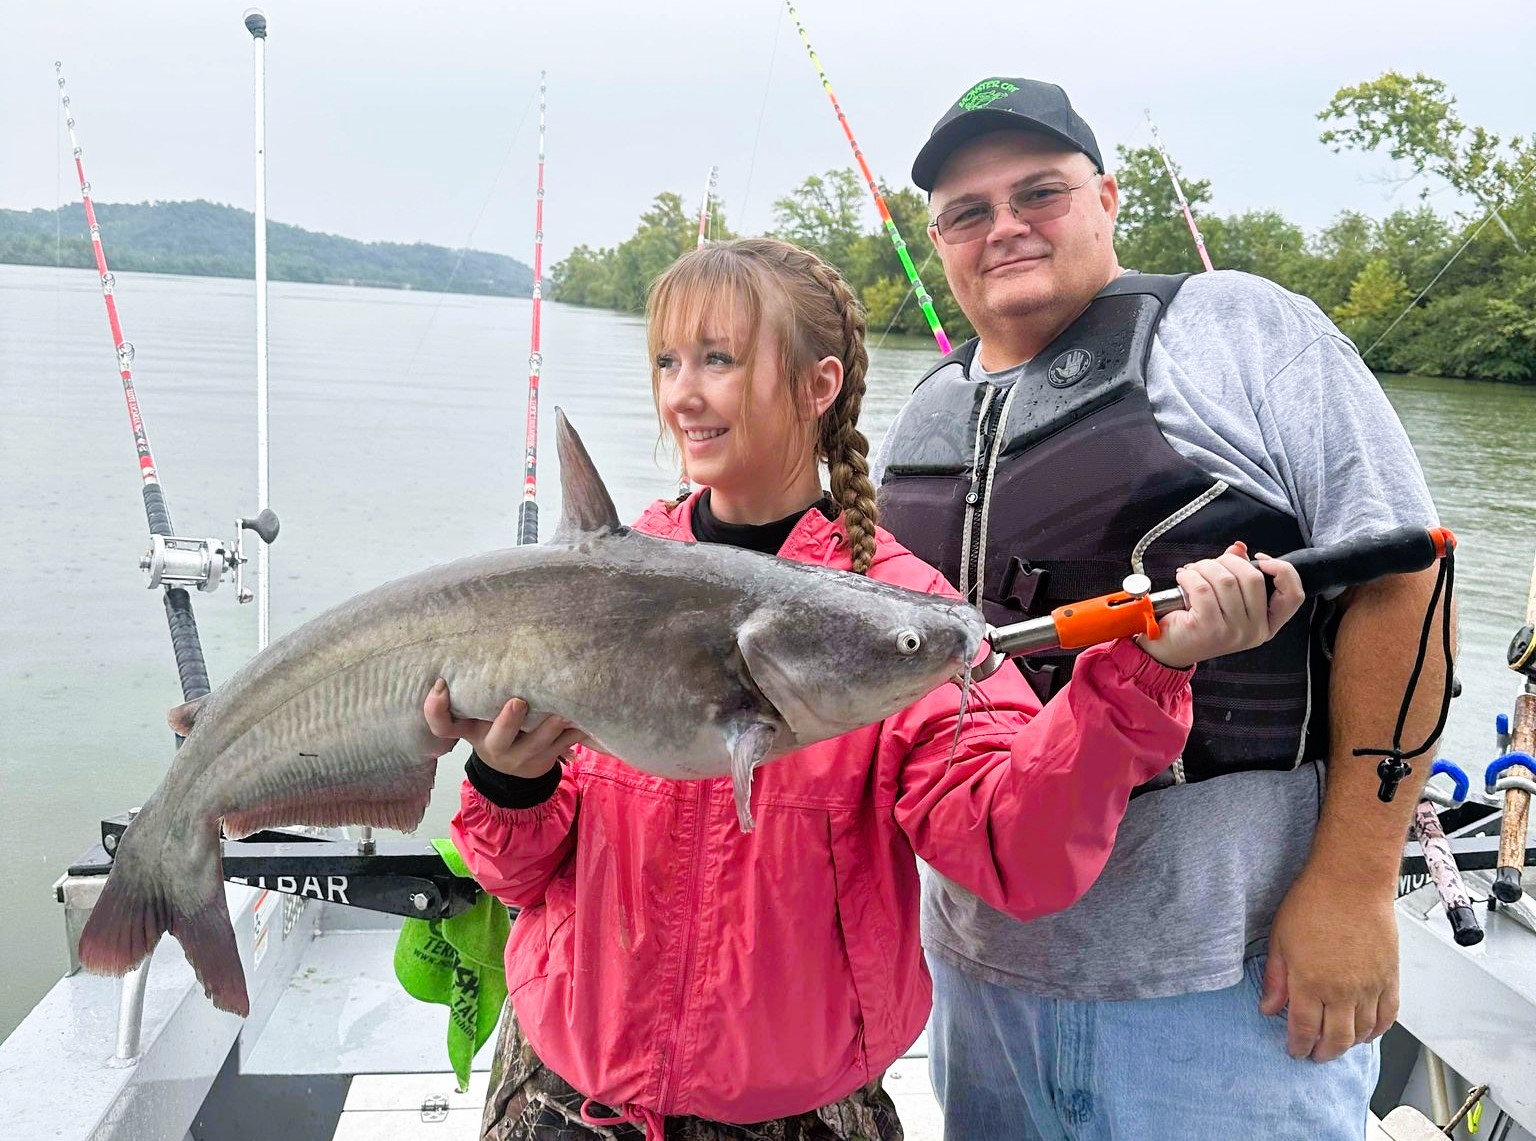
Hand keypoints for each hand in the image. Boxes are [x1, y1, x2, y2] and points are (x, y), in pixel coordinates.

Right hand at [422, 678, 586, 778]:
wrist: (516, 771)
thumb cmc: (495, 729)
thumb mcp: (476, 716)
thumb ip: (471, 693)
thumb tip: (465, 648)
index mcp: (473, 732)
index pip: (444, 726)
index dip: (436, 709)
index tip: (440, 684)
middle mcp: (495, 747)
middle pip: (498, 739)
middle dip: (508, 721)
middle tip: (518, 701)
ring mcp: (524, 756)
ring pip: (538, 744)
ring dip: (552, 726)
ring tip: (563, 709)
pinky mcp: (549, 757)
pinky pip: (566, 744)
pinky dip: (577, 730)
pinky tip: (587, 714)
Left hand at [1136, 541, 1303, 669]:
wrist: (1167, 647)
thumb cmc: (1196, 620)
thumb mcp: (1223, 597)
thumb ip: (1236, 572)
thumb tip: (1238, 549)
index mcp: (1266, 624)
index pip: (1294, 595)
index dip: (1282, 570)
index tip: (1259, 560)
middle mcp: (1255, 631)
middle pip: (1253, 578)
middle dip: (1227, 562)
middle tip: (1209, 565)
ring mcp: (1234, 632)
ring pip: (1225, 580)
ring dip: (1204, 567)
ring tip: (1192, 573)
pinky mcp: (1209, 629)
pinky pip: (1202, 589)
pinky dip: (1189, 577)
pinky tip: (1183, 579)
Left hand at [1260, 868, 1398, 1060]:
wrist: (1351, 882)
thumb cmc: (1313, 902)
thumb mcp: (1279, 940)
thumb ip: (1275, 979)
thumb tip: (1268, 1007)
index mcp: (1310, 983)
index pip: (1303, 1029)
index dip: (1298, 1045)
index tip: (1294, 1050)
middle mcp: (1342, 991)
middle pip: (1335, 1039)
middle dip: (1322, 1052)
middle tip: (1314, 1055)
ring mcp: (1369, 986)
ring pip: (1362, 1032)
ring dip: (1348, 1044)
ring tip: (1336, 1045)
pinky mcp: (1390, 978)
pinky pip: (1387, 1016)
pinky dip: (1377, 1031)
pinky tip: (1367, 1033)